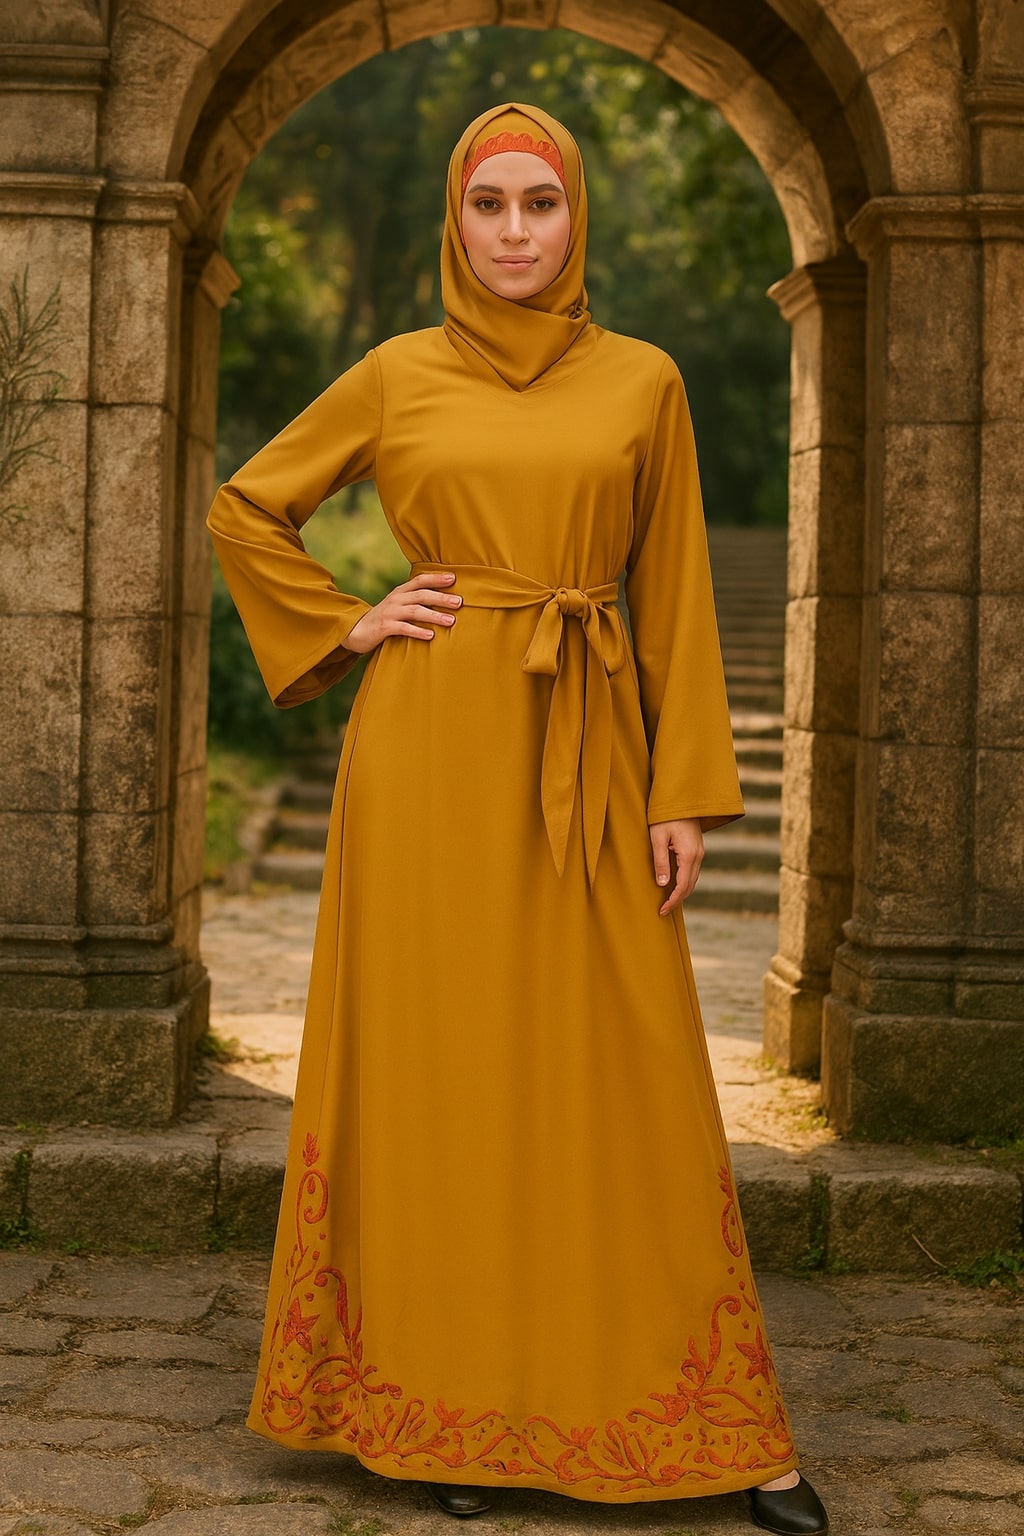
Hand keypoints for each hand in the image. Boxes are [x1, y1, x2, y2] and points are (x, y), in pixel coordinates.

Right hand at [344, 572, 460, 654]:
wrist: (356, 631)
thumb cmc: (384, 619)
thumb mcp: (398, 605)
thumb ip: (415, 601)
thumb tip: (443, 601)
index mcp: (400, 592)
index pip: (420, 580)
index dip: (436, 578)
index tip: (454, 578)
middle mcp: (396, 599)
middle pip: (421, 595)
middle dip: (441, 598)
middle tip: (459, 602)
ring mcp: (390, 612)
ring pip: (415, 611)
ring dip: (434, 615)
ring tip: (450, 620)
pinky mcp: (384, 627)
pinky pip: (404, 628)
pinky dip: (418, 631)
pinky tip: (430, 635)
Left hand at [650, 818, 703, 915]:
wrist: (682, 797)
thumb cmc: (665, 815)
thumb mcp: (657, 838)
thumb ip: (660, 862)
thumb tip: (663, 884)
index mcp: (689, 854)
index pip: (682, 886)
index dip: (672, 901)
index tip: (662, 911)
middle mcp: (698, 855)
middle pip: (690, 885)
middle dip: (677, 900)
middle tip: (663, 911)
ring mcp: (699, 851)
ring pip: (693, 879)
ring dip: (681, 891)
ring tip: (667, 901)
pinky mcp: (696, 848)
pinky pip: (692, 870)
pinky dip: (684, 881)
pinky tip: (674, 884)